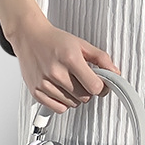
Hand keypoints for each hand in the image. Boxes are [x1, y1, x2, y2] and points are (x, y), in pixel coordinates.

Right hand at [7, 14, 121, 114]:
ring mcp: (44, 83)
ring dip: (75, 96)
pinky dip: (63, 102)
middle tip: (83, 80)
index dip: (102, 87)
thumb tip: (114, 73)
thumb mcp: (81, 44)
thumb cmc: (54, 40)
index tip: (100, 83)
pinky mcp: (36, 91)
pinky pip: (58, 108)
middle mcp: (56, 72)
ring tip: (70, 82)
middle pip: (85, 97)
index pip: (94, 87)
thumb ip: (101, 58)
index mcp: (70, 58)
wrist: (29, 36)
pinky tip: (61, 90)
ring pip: (72, 104)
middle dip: (88, 90)